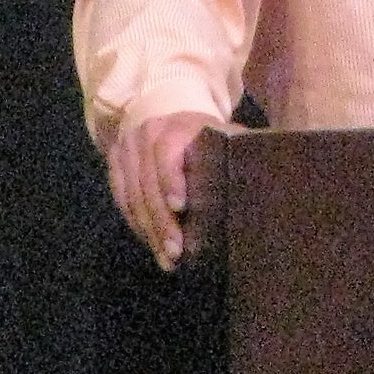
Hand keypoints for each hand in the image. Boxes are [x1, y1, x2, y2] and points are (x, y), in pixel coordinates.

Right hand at [106, 109, 225, 270]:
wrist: (164, 114)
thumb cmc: (201, 134)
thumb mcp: (219, 134)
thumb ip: (235, 150)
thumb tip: (259, 176)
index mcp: (175, 126)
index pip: (167, 152)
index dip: (171, 179)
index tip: (180, 207)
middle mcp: (145, 135)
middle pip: (148, 182)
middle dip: (162, 221)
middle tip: (177, 250)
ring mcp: (126, 149)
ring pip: (132, 195)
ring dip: (149, 231)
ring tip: (166, 258)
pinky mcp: (114, 163)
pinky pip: (121, 199)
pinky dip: (136, 225)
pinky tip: (151, 244)